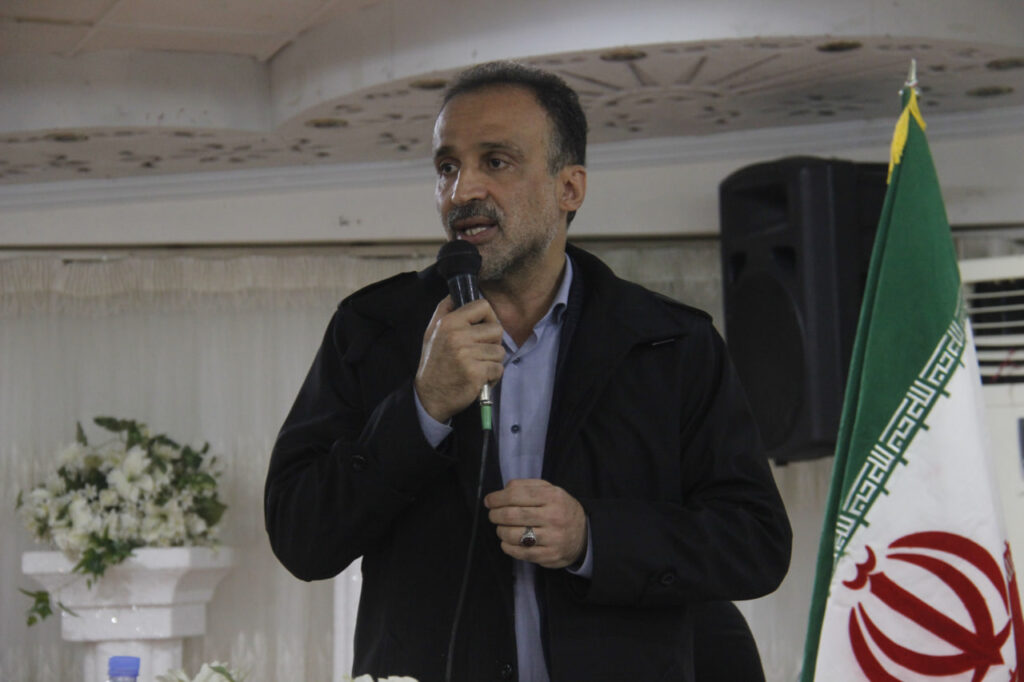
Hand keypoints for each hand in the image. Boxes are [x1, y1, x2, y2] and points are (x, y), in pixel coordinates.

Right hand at [415, 296, 504, 422]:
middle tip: (480, 353)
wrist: (430, 396)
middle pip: (497, 329)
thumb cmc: (434, 363)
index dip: (489, 317)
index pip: (483, 305)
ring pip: (500, 351)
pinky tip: (479, 379)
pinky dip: (492, 377)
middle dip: (493, 343)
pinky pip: (498, 369)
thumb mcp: (432, 332)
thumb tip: (456, 294)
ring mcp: (467, 355)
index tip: (483, 330)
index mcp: (449, 322)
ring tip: (477, 367)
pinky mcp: (475, 373)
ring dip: (492, 362)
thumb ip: (444, 311)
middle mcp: (457, 336)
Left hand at [485, 479, 587, 568]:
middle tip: (492, 515)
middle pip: (512, 515)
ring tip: (501, 528)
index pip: (516, 494)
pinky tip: (507, 541)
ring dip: (500, 531)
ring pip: (513, 535)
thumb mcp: (550, 490)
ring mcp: (552, 538)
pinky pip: (520, 552)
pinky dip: (507, 546)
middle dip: (495, 515)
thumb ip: (526, 486)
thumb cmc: (560, 508)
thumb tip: (501, 491)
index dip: (497, 498)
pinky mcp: (549, 556)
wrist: (584, 534)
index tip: (489, 501)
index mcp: (552, 497)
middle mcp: (554, 517)